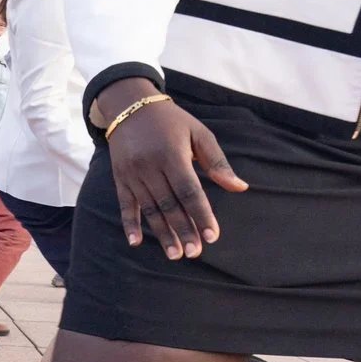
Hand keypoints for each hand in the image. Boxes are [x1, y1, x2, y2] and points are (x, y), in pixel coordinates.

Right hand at [97, 81, 246, 259]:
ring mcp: (132, 174)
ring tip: (174, 254)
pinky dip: (129, 225)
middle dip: (183, 230)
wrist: (129, 106)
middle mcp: (150, 166)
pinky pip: (125, 205)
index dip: (201, 214)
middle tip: (194, 252)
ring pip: (149, 209)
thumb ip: (217, 162)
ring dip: (162, 233)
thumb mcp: (198, 133)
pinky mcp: (120, 178)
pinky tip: (137, 243)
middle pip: (169, 204)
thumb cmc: (171, 122)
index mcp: (172, 154)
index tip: (212, 236)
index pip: (189, 190)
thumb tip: (240, 187)